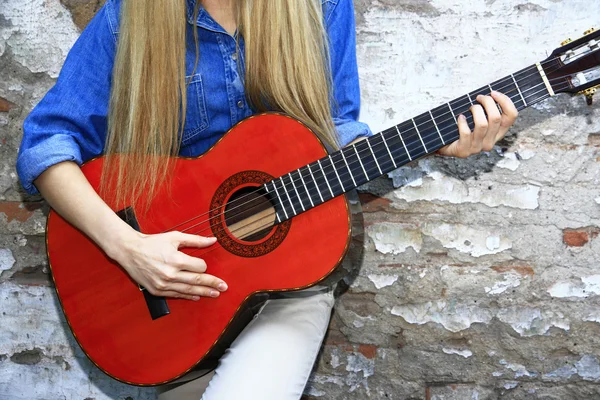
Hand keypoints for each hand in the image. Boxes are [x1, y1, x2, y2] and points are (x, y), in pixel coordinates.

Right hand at [108, 231, 225, 300]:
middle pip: (197, 281)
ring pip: (189, 291)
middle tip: (224, 287)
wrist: (129, 251)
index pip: (199, 267)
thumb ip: (195, 240)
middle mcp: (170, 274)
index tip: (202, 264)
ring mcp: (163, 284)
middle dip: (212, 284)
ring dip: (204, 293)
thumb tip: (212, 240)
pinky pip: (176, 295)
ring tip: (215, 294)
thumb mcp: (175, 237)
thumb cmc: (152, 243)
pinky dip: (188, 296)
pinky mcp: (157, 290)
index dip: (203, 265)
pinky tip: (197, 297)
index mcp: (176, 260)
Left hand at [437, 91, 517, 157]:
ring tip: (469, 108)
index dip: (505, 101)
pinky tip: (460, 117)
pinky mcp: (464, 151)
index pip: (511, 116)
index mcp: (498, 133)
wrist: (445, 146)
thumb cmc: (462, 129)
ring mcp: (477, 148)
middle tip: (478, 98)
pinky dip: (462, 122)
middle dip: (487, 102)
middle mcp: (490, 142)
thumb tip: (492, 93)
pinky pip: (466, 132)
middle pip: (496, 118)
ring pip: (482, 124)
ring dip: (475, 110)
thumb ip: (487, 111)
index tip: (493, 92)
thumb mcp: (478, 120)